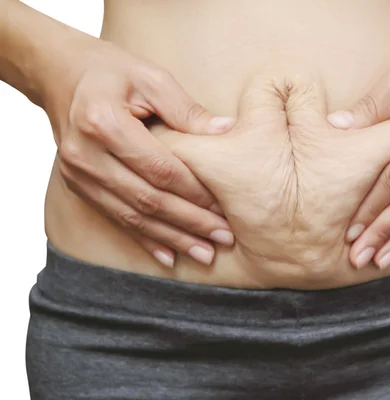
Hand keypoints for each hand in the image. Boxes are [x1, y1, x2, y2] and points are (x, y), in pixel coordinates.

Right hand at [42, 36, 235, 267]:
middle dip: (190, 222)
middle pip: (147, 198)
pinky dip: (145, 239)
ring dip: (172, 238)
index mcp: (104, 123)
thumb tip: (226, 133)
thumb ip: (187, 110)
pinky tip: (169, 256)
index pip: (160, 168)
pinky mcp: (80, 186)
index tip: (225, 206)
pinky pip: (116, 218)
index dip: (194, 191)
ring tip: (205, 253)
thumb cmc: (110, 71)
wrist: (59, 73)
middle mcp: (86, 155)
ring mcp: (79, 174)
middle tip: (224, 237)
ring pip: (133, 216)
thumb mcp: (151, 77)